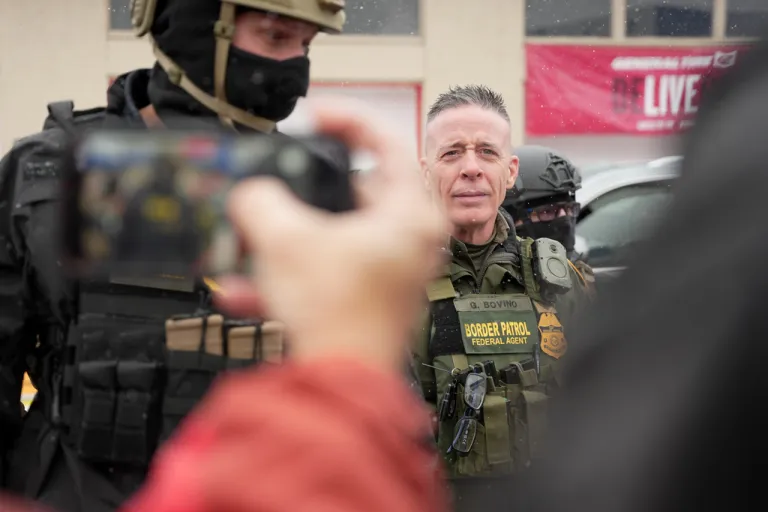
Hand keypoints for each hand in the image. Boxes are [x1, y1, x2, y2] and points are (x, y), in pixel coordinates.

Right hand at [215, 99, 444, 371]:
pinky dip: (287, 279)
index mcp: (409, 214)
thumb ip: (260, 203)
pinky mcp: (368, 299)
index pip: (387, 143)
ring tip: (246, 244)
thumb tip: (251, 196)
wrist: (339, 387)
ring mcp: (390, 271)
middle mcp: (410, 241)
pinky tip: (240, 292)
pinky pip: (324, 274)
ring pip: (333, 237)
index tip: (315, 118)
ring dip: (285, 242)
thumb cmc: (336, 316)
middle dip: (304, 194)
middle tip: (277, 186)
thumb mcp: (284, 240)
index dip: (348, 121)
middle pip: (355, 194)